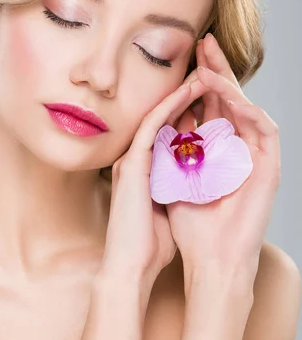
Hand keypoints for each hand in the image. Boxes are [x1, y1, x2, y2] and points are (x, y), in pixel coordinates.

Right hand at [99, 69, 210, 285]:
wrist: (129, 268)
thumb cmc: (149, 246)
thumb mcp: (168, 209)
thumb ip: (176, 191)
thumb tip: (192, 186)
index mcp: (146, 170)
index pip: (170, 131)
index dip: (189, 110)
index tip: (209, 96)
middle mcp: (137, 159)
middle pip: (164, 116)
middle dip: (185, 93)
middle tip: (206, 71)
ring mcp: (132, 159)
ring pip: (160, 114)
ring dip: (182, 91)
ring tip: (203, 72)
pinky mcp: (133, 163)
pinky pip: (155, 124)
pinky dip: (173, 104)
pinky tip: (191, 88)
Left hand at [167, 34, 280, 282]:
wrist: (209, 260)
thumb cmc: (189, 224)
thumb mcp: (173, 175)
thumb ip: (172, 146)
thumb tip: (163, 115)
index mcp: (216, 149)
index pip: (210, 105)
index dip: (199, 80)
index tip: (186, 56)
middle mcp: (237, 148)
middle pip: (229, 99)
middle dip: (216, 69)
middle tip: (204, 42)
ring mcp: (254, 156)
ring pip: (246, 108)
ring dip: (230, 83)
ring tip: (211, 61)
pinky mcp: (269, 167)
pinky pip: (262, 128)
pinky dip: (246, 108)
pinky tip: (228, 94)